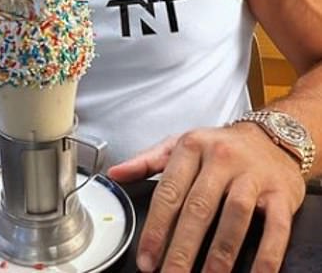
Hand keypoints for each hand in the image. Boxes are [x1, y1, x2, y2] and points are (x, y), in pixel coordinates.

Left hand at [108, 125, 305, 271]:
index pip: (169, 192)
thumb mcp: (181, 144)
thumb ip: (147, 160)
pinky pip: (275, 227)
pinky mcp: (280, 193)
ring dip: (220, 253)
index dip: (156, 228)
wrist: (271, 137)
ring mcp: (252, 175)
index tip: (147, 258)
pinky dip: (266, 255)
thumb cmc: (220, 146)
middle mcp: (221, 158)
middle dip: (182, 248)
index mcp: (191, 147)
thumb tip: (115, 173)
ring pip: (234, 216)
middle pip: (198, 208)